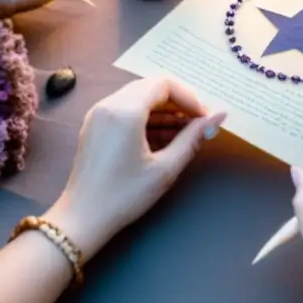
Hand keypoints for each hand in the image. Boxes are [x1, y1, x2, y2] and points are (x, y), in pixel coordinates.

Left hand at [50, 77, 226, 257]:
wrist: (82, 218)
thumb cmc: (125, 195)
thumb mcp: (165, 168)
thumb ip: (193, 137)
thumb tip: (219, 115)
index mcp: (125, 111)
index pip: (164, 84)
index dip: (189, 97)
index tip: (204, 118)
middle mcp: (109, 104)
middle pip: (150, 87)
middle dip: (177, 102)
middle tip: (197, 124)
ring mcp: (98, 113)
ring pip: (138, 97)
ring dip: (163, 110)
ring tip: (184, 133)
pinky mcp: (94, 125)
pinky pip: (125, 109)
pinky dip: (146, 118)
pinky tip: (162, 138)